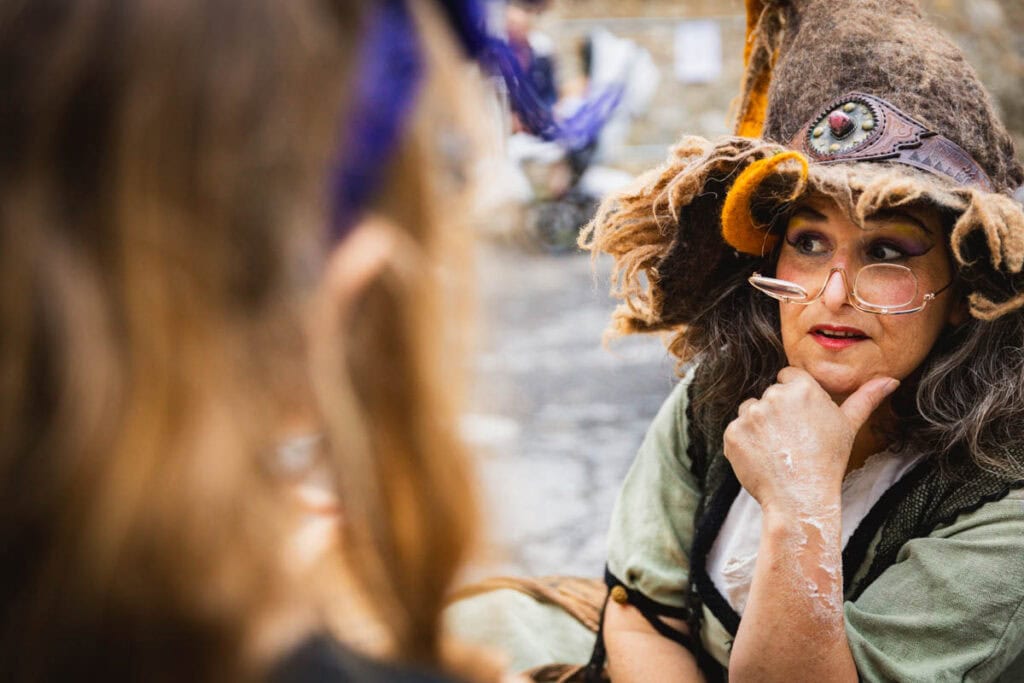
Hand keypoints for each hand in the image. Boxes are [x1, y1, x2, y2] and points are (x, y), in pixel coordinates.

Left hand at [722, 367, 898, 511]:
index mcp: (802, 388)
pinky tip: (763, 457)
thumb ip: (865, 398)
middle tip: (792, 438)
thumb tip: (890, 380)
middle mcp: (773, 395)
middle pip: (769, 394)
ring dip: (759, 425)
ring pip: (750, 410)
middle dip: (777, 412)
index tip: (801, 418)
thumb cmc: (828, 462)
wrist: (801, 498)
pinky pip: (736, 430)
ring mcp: (750, 414)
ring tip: (778, 448)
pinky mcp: (732, 433)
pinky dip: (745, 442)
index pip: (788, 376)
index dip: (794, 397)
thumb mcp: (849, 426)